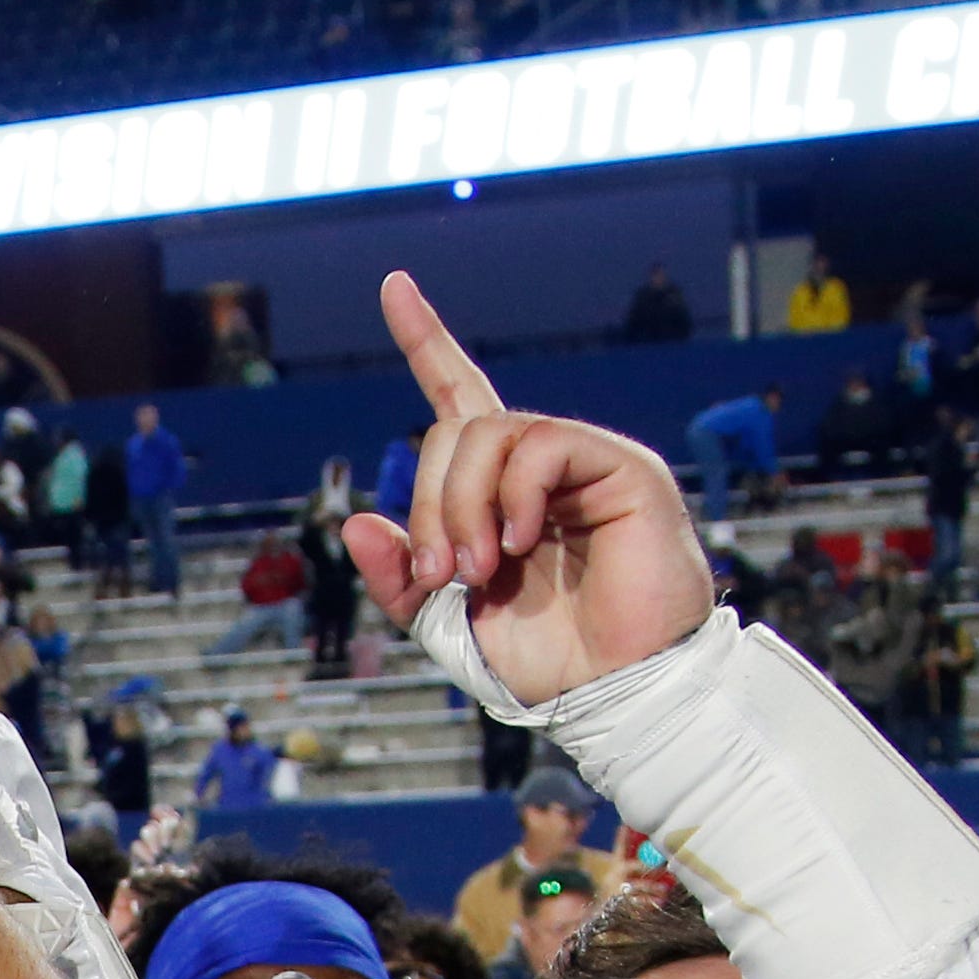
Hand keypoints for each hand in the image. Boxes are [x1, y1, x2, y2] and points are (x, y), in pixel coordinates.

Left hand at [343, 270, 713, 716]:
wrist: (614, 692)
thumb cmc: (547, 663)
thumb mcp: (449, 626)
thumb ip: (402, 580)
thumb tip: (357, 525)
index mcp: (501, 492)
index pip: (460, 398)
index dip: (427, 341)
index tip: (393, 286)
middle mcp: (541, 466)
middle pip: (455, 429)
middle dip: (428, 501)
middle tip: (440, 572)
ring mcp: (582, 461)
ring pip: (490, 432)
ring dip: (460, 505)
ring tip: (477, 570)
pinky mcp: (620, 467)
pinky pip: (540, 444)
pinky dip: (511, 496)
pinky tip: (517, 545)